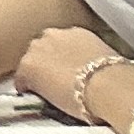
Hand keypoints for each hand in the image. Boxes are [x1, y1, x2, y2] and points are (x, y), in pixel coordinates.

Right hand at [15, 27, 130, 122]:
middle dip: (44, 64)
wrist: (110, 86)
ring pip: (52, 42)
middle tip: (57, 78)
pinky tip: (86, 58)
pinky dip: (76, 46)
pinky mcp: (78, 30)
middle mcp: (36, 45)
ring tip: (73, 67)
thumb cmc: (82, 100)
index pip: (22, 75)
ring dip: (58, 51)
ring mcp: (57, 35)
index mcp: (27, 66)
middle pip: (35, 54)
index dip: (30, 84)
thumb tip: (46, 88)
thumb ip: (43, 89)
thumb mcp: (53, 102)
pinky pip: (72, 38)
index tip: (37, 90)